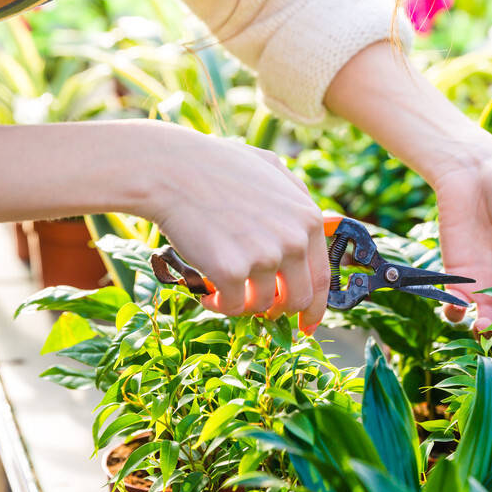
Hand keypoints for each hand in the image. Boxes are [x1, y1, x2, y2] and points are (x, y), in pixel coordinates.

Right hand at [145, 124, 328, 331]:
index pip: (322, 278)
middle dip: (278, 310)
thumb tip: (315, 224)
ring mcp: (264, 257)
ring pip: (262, 306)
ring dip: (242, 303)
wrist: (170, 169)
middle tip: (256, 307)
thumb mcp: (271, 169)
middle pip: (298, 300)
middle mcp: (294, 240)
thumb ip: (297, 197)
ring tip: (219, 285)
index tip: (306, 324)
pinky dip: (217, 304)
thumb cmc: (216, 166)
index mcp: (308, 220)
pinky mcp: (232, 271)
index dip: (315, 307)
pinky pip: (232, 307)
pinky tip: (204, 289)